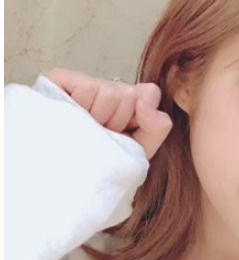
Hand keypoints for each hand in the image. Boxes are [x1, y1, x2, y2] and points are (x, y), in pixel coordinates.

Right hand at [44, 67, 172, 159]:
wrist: (69, 180)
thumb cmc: (104, 164)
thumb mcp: (140, 150)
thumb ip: (157, 126)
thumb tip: (146, 103)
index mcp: (128, 104)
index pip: (150, 92)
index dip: (142, 116)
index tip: (126, 133)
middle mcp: (108, 90)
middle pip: (130, 93)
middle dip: (118, 120)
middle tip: (102, 135)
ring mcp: (85, 84)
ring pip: (111, 92)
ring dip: (99, 118)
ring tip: (85, 131)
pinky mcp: (59, 79)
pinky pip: (89, 88)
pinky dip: (82, 108)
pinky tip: (71, 121)